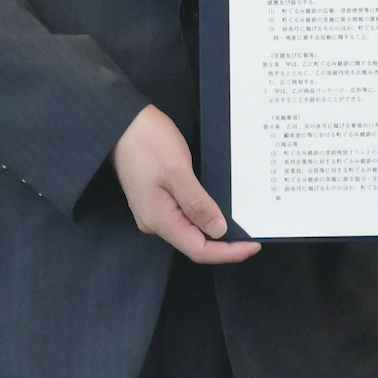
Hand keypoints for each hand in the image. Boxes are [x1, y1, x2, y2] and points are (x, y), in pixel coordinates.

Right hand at [112, 105, 261, 264]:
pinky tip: (217, 210)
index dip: (227, 252)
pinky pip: (184, 216)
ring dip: (214, 231)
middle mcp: (155, 222)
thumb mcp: (177, 171)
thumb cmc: (150, 144)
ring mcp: (155, 211)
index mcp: (160, 220)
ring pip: (189, 230)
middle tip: (253, 238)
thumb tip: (218, 232)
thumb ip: (197, 204)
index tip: (254, 246)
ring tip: (241, 226)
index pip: (197, 249)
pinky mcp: (157, 198)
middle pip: (194, 243)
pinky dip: (203, 216)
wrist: (123, 124)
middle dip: (223, 245)